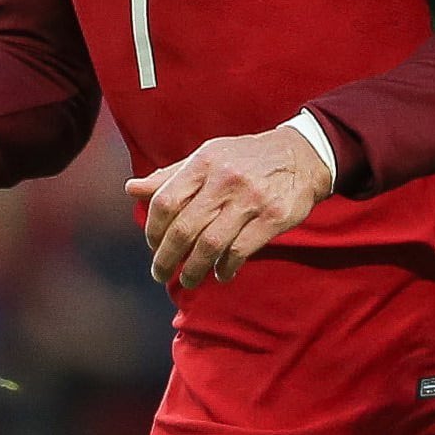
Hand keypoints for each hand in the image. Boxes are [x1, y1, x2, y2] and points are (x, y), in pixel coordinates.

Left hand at [130, 125, 329, 288]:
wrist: (302, 154)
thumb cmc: (244, 159)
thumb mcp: (207, 157)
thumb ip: (170, 176)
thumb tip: (132, 189)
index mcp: (203, 162)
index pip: (165, 201)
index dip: (153, 230)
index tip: (153, 245)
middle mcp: (225, 179)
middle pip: (184, 228)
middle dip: (167, 258)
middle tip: (161, 273)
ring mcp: (251, 198)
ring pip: (210, 244)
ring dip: (194, 269)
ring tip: (189, 280)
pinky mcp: (274, 217)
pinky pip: (240, 251)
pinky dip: (226, 267)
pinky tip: (221, 273)